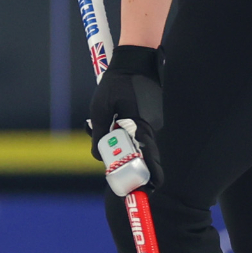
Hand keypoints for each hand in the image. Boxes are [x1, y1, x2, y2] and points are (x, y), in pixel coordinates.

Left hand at [88, 44, 165, 189]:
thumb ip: (100, 132)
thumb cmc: (116, 83)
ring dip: (126, 150)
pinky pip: (140, 135)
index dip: (149, 176)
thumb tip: (98, 155)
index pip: (148, 158)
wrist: (135, 60)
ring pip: (140, 145)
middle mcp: (151, 127)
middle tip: (123, 182)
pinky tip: (116, 124)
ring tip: (110, 143)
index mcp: (141, 126)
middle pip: (145, 156)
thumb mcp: (100, 108)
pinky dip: (128, 138)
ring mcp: (153, 123)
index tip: (148, 191)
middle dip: (134, 169)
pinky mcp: (150, 119)